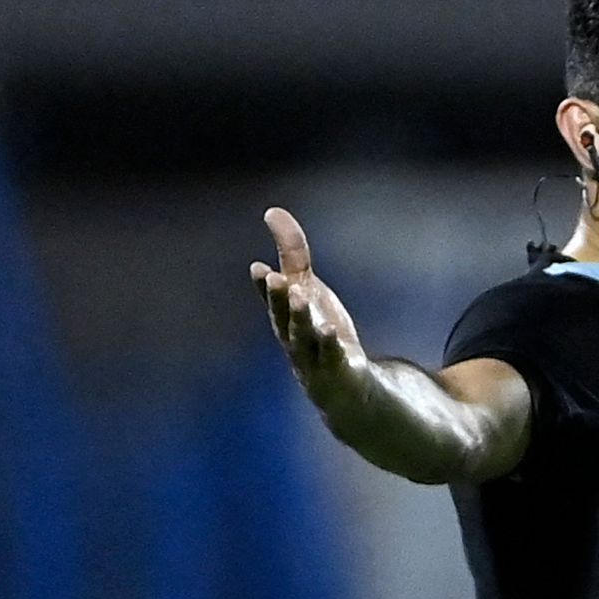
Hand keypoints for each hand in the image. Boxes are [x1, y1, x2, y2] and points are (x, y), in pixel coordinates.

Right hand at [249, 208, 368, 409]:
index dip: (264, 285)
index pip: (272, 299)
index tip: (259, 268)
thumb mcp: (308, 288)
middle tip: (273, 277)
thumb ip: (292, 253)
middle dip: (277, 298)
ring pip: (302, 338)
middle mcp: (294, 337)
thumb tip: (272, 211)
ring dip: (300, 318)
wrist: (340, 387)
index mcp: (285, 316)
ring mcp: (314, 358)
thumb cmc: (318, 331)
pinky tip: (332, 331)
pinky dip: (330, 347)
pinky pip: (331, 360)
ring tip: (301, 295)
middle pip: (282, 318)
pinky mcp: (338, 373)